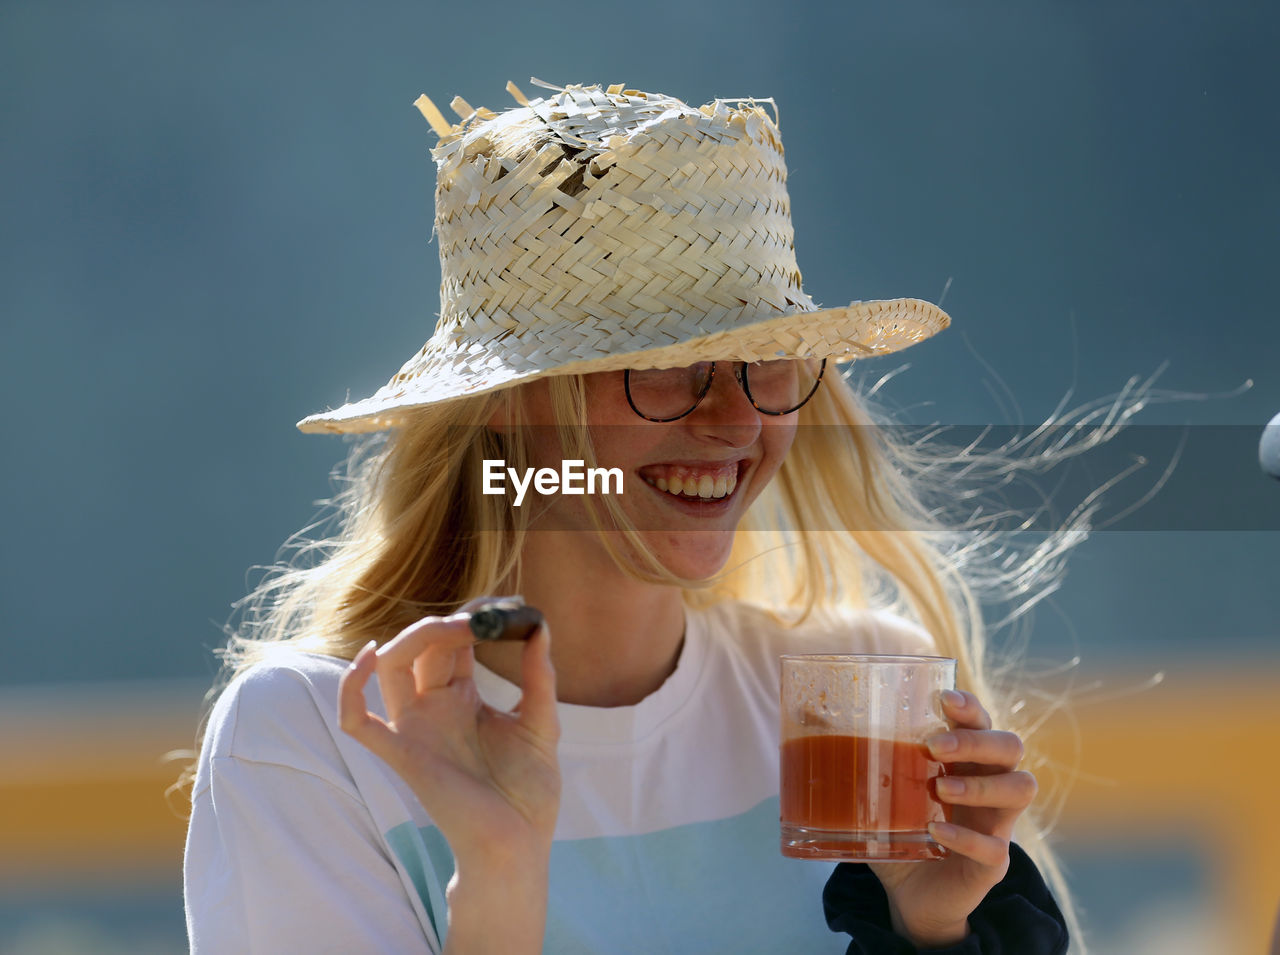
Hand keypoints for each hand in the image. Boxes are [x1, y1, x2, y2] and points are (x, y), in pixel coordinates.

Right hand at [337, 601, 561, 865]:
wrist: (519, 845)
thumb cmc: (528, 792)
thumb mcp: (541, 724)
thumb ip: (539, 677)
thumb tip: (540, 626)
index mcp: (463, 698)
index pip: (454, 643)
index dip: (473, 618)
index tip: (506, 603)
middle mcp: (433, 708)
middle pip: (421, 647)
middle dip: (449, 622)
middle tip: (485, 615)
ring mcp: (415, 729)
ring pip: (390, 667)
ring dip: (413, 637)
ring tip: (455, 627)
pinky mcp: (401, 754)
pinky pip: (358, 721)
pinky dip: (350, 687)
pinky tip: (368, 655)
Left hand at [870, 690, 1036, 948]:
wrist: (910, 896)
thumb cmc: (897, 829)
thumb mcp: (873, 789)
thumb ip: (849, 752)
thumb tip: (806, 712)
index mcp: (965, 760)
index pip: (982, 720)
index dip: (970, 707)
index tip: (944, 698)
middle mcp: (990, 785)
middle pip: (1010, 746)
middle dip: (975, 740)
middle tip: (933, 745)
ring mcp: (997, 824)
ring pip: (1020, 788)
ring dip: (981, 783)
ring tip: (940, 787)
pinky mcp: (993, 865)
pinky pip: (996, 847)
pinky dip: (967, 836)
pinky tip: (938, 830)